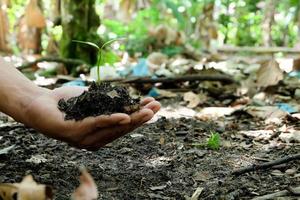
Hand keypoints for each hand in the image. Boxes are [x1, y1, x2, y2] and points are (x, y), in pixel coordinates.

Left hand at [22, 86, 159, 149]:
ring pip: (111, 128)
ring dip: (131, 119)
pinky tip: (124, 116)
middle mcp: (94, 140)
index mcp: (99, 134)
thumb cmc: (66, 103)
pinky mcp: (72, 133)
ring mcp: (83, 139)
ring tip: (146, 111)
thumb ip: (109, 105)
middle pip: (121, 129)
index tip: (154, 105)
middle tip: (157, 107)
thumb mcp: (93, 102)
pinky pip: (94, 125)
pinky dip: (110, 120)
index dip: (140, 116)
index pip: (124, 126)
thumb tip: (130, 100)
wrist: (38, 103)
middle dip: (141, 117)